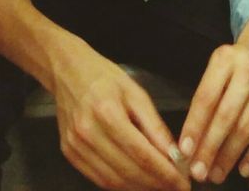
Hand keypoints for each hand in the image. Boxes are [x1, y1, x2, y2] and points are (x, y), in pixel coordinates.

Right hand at [54, 45, 190, 189]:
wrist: (65, 69)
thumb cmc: (102, 76)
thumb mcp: (134, 92)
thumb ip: (155, 126)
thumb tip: (175, 156)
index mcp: (106, 112)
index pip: (142, 155)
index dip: (167, 174)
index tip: (184, 183)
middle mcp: (87, 131)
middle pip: (130, 172)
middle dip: (158, 184)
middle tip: (175, 186)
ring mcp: (76, 144)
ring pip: (115, 181)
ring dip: (141, 188)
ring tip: (159, 185)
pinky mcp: (69, 152)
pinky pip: (99, 179)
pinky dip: (121, 185)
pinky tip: (136, 181)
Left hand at [177, 40, 248, 182]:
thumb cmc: (233, 64)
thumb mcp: (217, 68)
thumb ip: (206, 95)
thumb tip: (189, 137)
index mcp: (225, 61)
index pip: (205, 98)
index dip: (195, 125)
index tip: (184, 148)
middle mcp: (247, 74)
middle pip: (225, 117)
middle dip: (210, 147)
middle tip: (199, 169)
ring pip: (245, 130)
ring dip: (228, 156)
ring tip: (215, 173)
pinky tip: (242, 169)